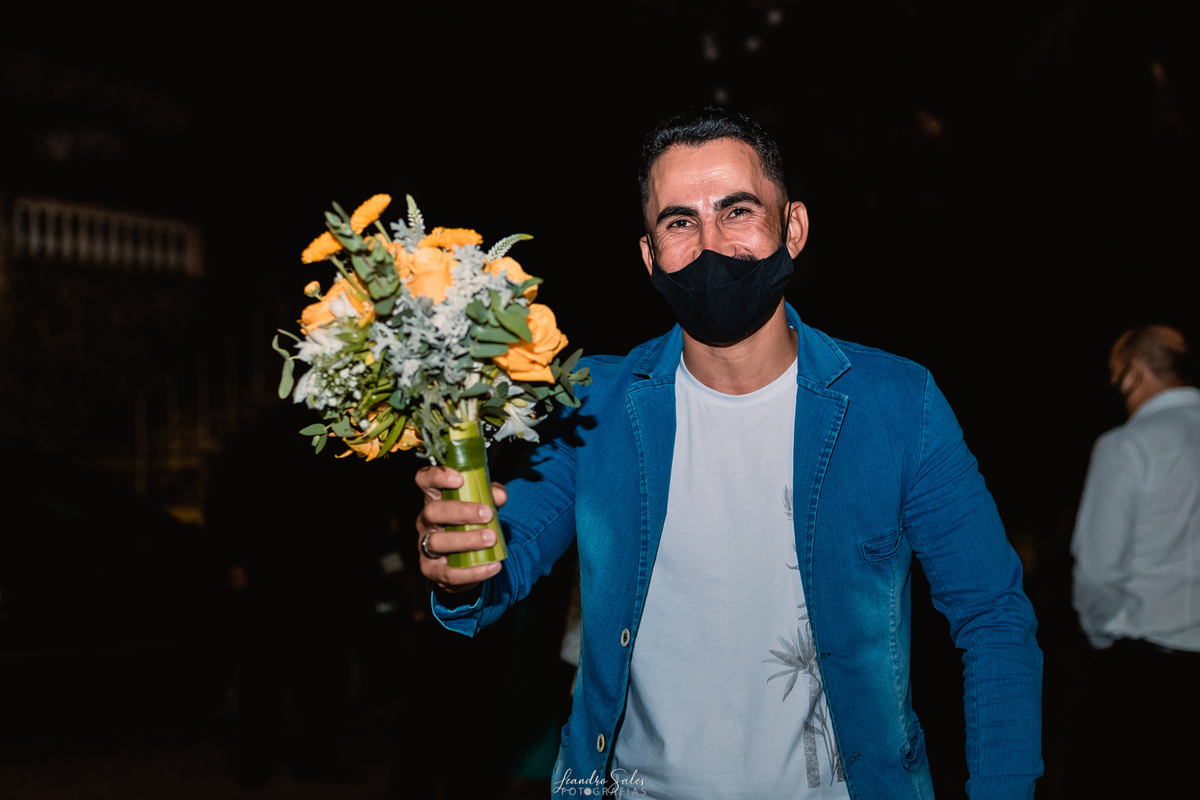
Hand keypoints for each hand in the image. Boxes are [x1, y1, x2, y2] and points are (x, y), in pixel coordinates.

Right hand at [415, 466, 506, 597]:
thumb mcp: (483, 505)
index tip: (459, 479)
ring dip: (466, 540)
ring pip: (438, 542)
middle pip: (433, 511)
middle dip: (460, 511)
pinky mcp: (432, 570)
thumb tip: (499, 496)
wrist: (465, 561)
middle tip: (487, 514)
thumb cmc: (471, 524)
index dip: (438, 476)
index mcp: (435, 498)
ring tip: (491, 539)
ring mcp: (425, 546)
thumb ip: (491, 496)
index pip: (425, 480)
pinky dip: (474, 571)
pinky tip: (494, 566)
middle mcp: (425, 521)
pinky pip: (450, 573)